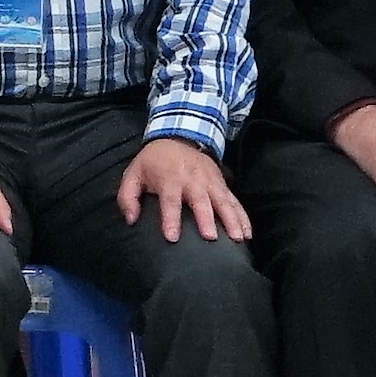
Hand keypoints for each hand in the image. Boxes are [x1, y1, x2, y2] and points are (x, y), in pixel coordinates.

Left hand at [117, 133, 251, 244]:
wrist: (178, 137)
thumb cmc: (153, 162)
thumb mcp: (133, 174)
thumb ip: (127, 197)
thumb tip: (131, 220)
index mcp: (169, 178)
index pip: (170, 201)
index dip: (170, 219)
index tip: (172, 237)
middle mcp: (192, 180)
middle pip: (201, 201)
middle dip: (206, 219)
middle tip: (210, 238)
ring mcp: (210, 182)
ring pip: (223, 201)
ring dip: (231, 220)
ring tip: (238, 238)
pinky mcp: (222, 184)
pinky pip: (234, 201)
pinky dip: (243, 216)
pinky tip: (248, 233)